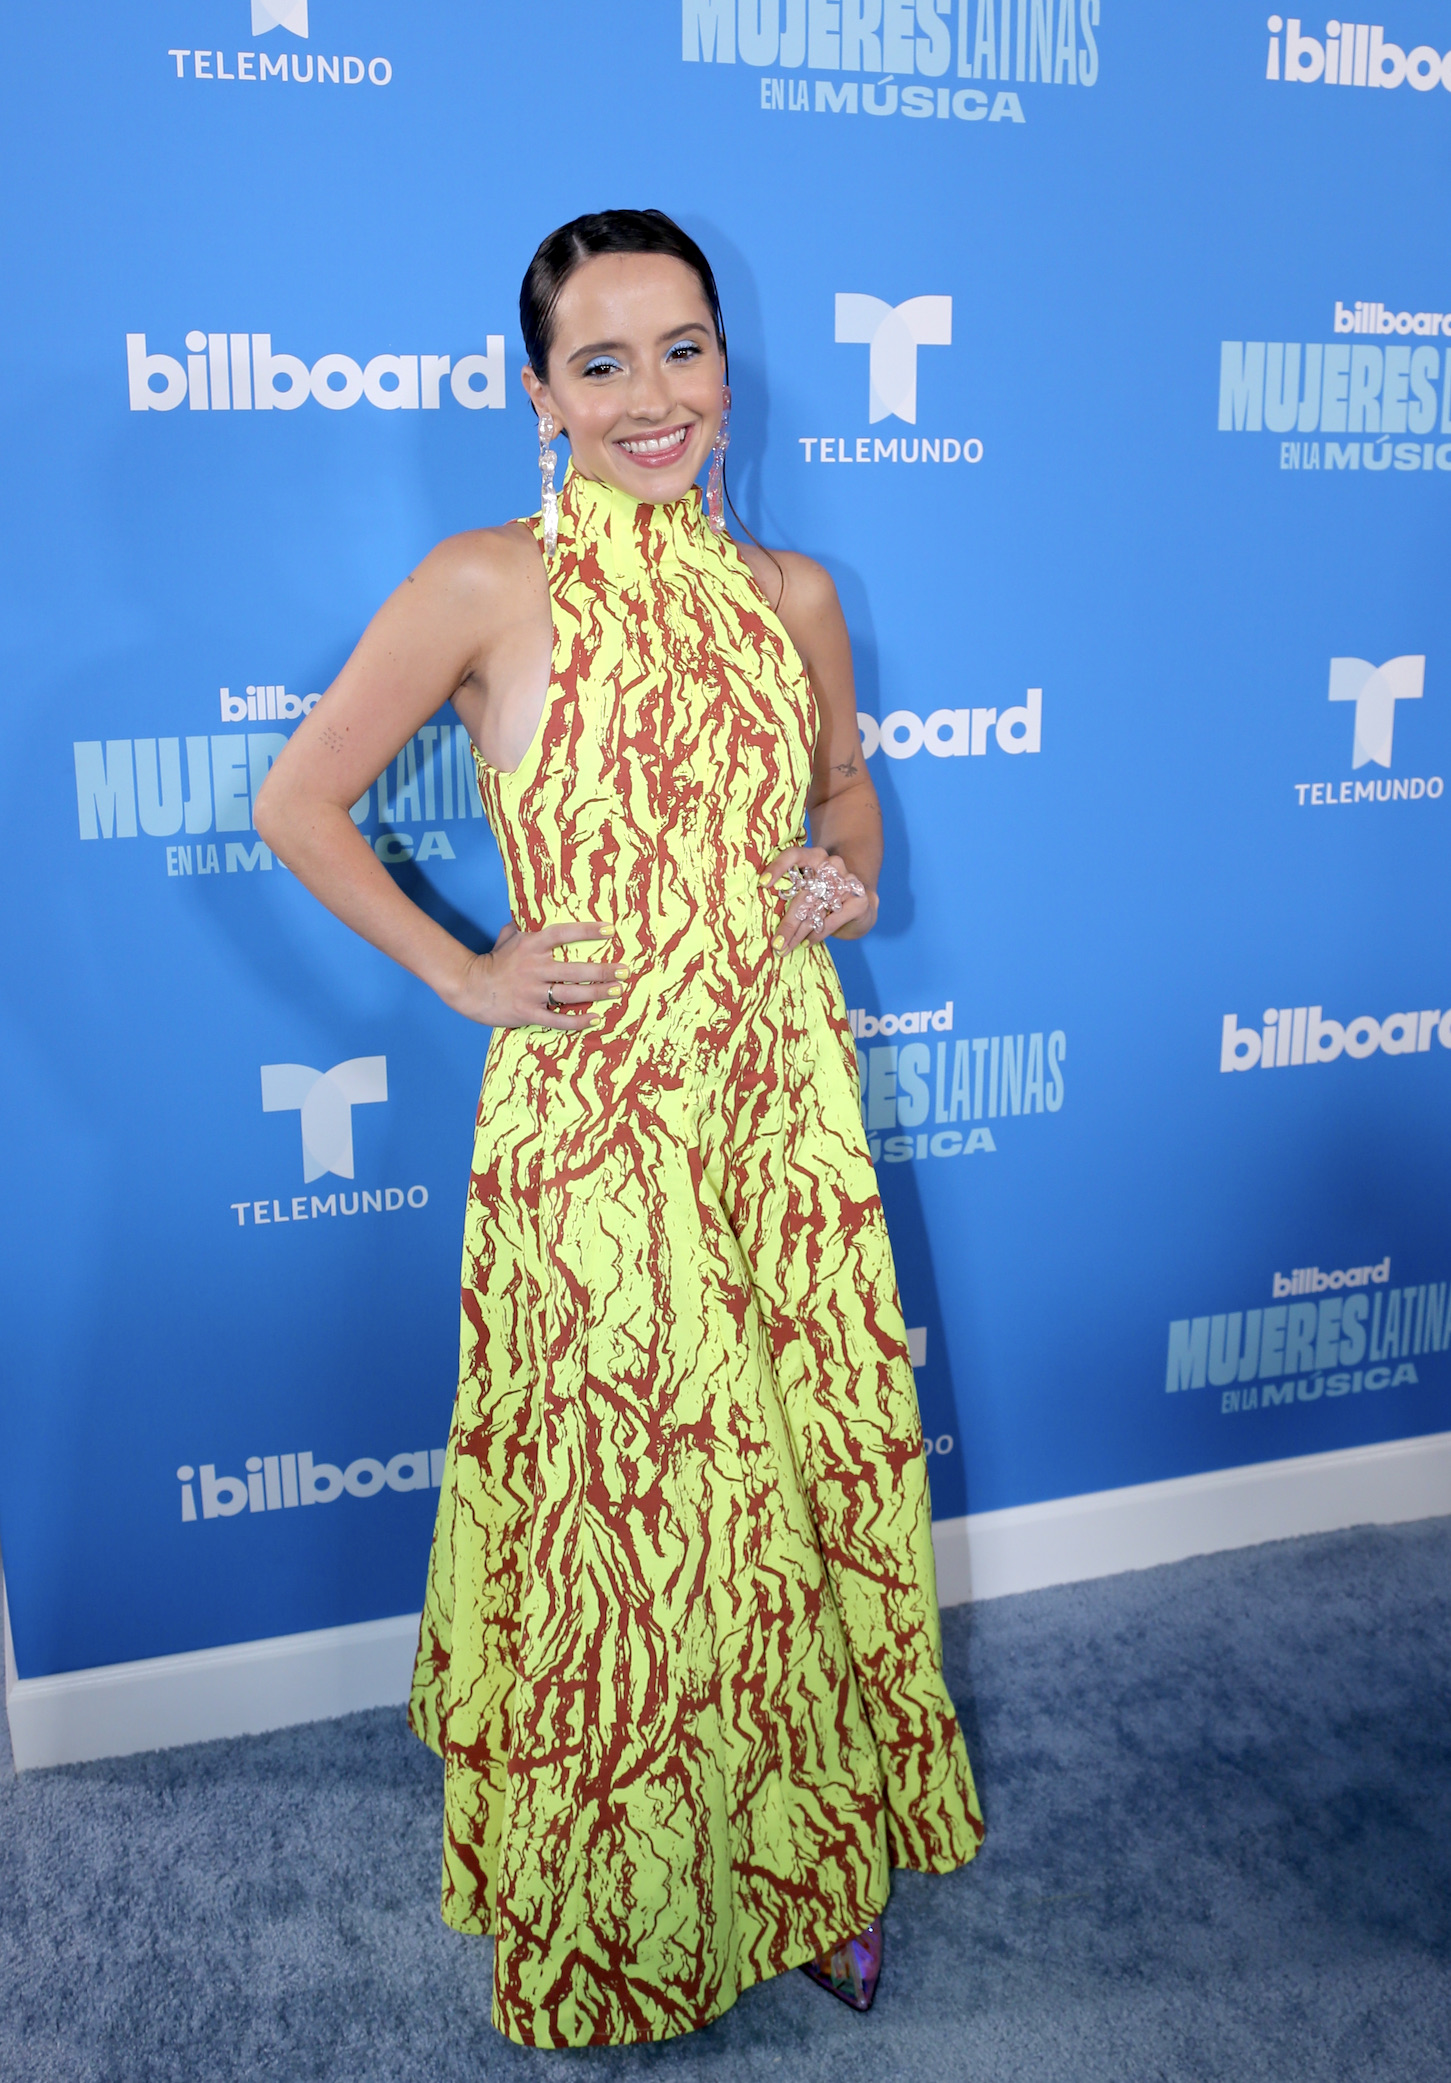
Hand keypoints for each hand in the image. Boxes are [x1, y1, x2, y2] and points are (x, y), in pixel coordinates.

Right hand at [446, 921, 621, 1028]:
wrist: (469, 987)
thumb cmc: (493, 961)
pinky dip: (577, 1021)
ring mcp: (531, 991)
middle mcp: (534, 967)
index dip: (587, 931)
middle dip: (603, 970)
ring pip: (571, 994)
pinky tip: (595, 1019)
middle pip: (575, 969)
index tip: (610, 929)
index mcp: (531, 945)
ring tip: (617, 991)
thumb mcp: (507, 938)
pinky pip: (557, 1019)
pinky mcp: (528, 1013)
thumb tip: (529, 911)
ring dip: (597, 993)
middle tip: (625, 970)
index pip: (563, 934)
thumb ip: (522, 926)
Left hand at [763, 846, 875, 950]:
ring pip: (817, 910)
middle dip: (788, 923)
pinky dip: (818, 934)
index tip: (763, 884)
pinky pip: (833, 919)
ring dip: (799, 933)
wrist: (861, 905)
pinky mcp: (860, 899)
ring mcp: (848, 881)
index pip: (794, 855)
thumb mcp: (808, 889)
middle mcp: (832, 865)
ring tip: (786, 947)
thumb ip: (791, 891)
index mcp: (814, 857)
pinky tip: (806, 943)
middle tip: (776, 942)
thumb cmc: (825, 898)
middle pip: (804, 894)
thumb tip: (761, 909)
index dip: (778, 867)